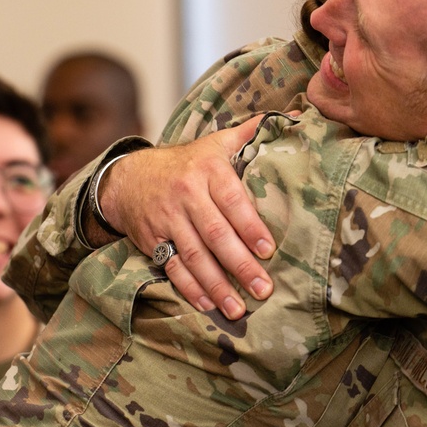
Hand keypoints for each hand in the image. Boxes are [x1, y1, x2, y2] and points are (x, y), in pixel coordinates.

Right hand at [99, 117, 274, 318]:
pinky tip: (208, 304)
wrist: (130, 176)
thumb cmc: (188, 162)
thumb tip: (296, 118)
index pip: (232, 200)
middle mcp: (186, 194)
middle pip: (215, 234)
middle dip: (240, 265)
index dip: (250, 226)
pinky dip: (190, 288)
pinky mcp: (152, 239)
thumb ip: (253, 132)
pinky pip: (172, 267)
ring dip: (217, 285)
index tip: (268, 250)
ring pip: (194, 255)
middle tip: (263, 289)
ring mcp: (167, 219)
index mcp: (207, 170)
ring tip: (239, 308)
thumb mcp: (217, 142)